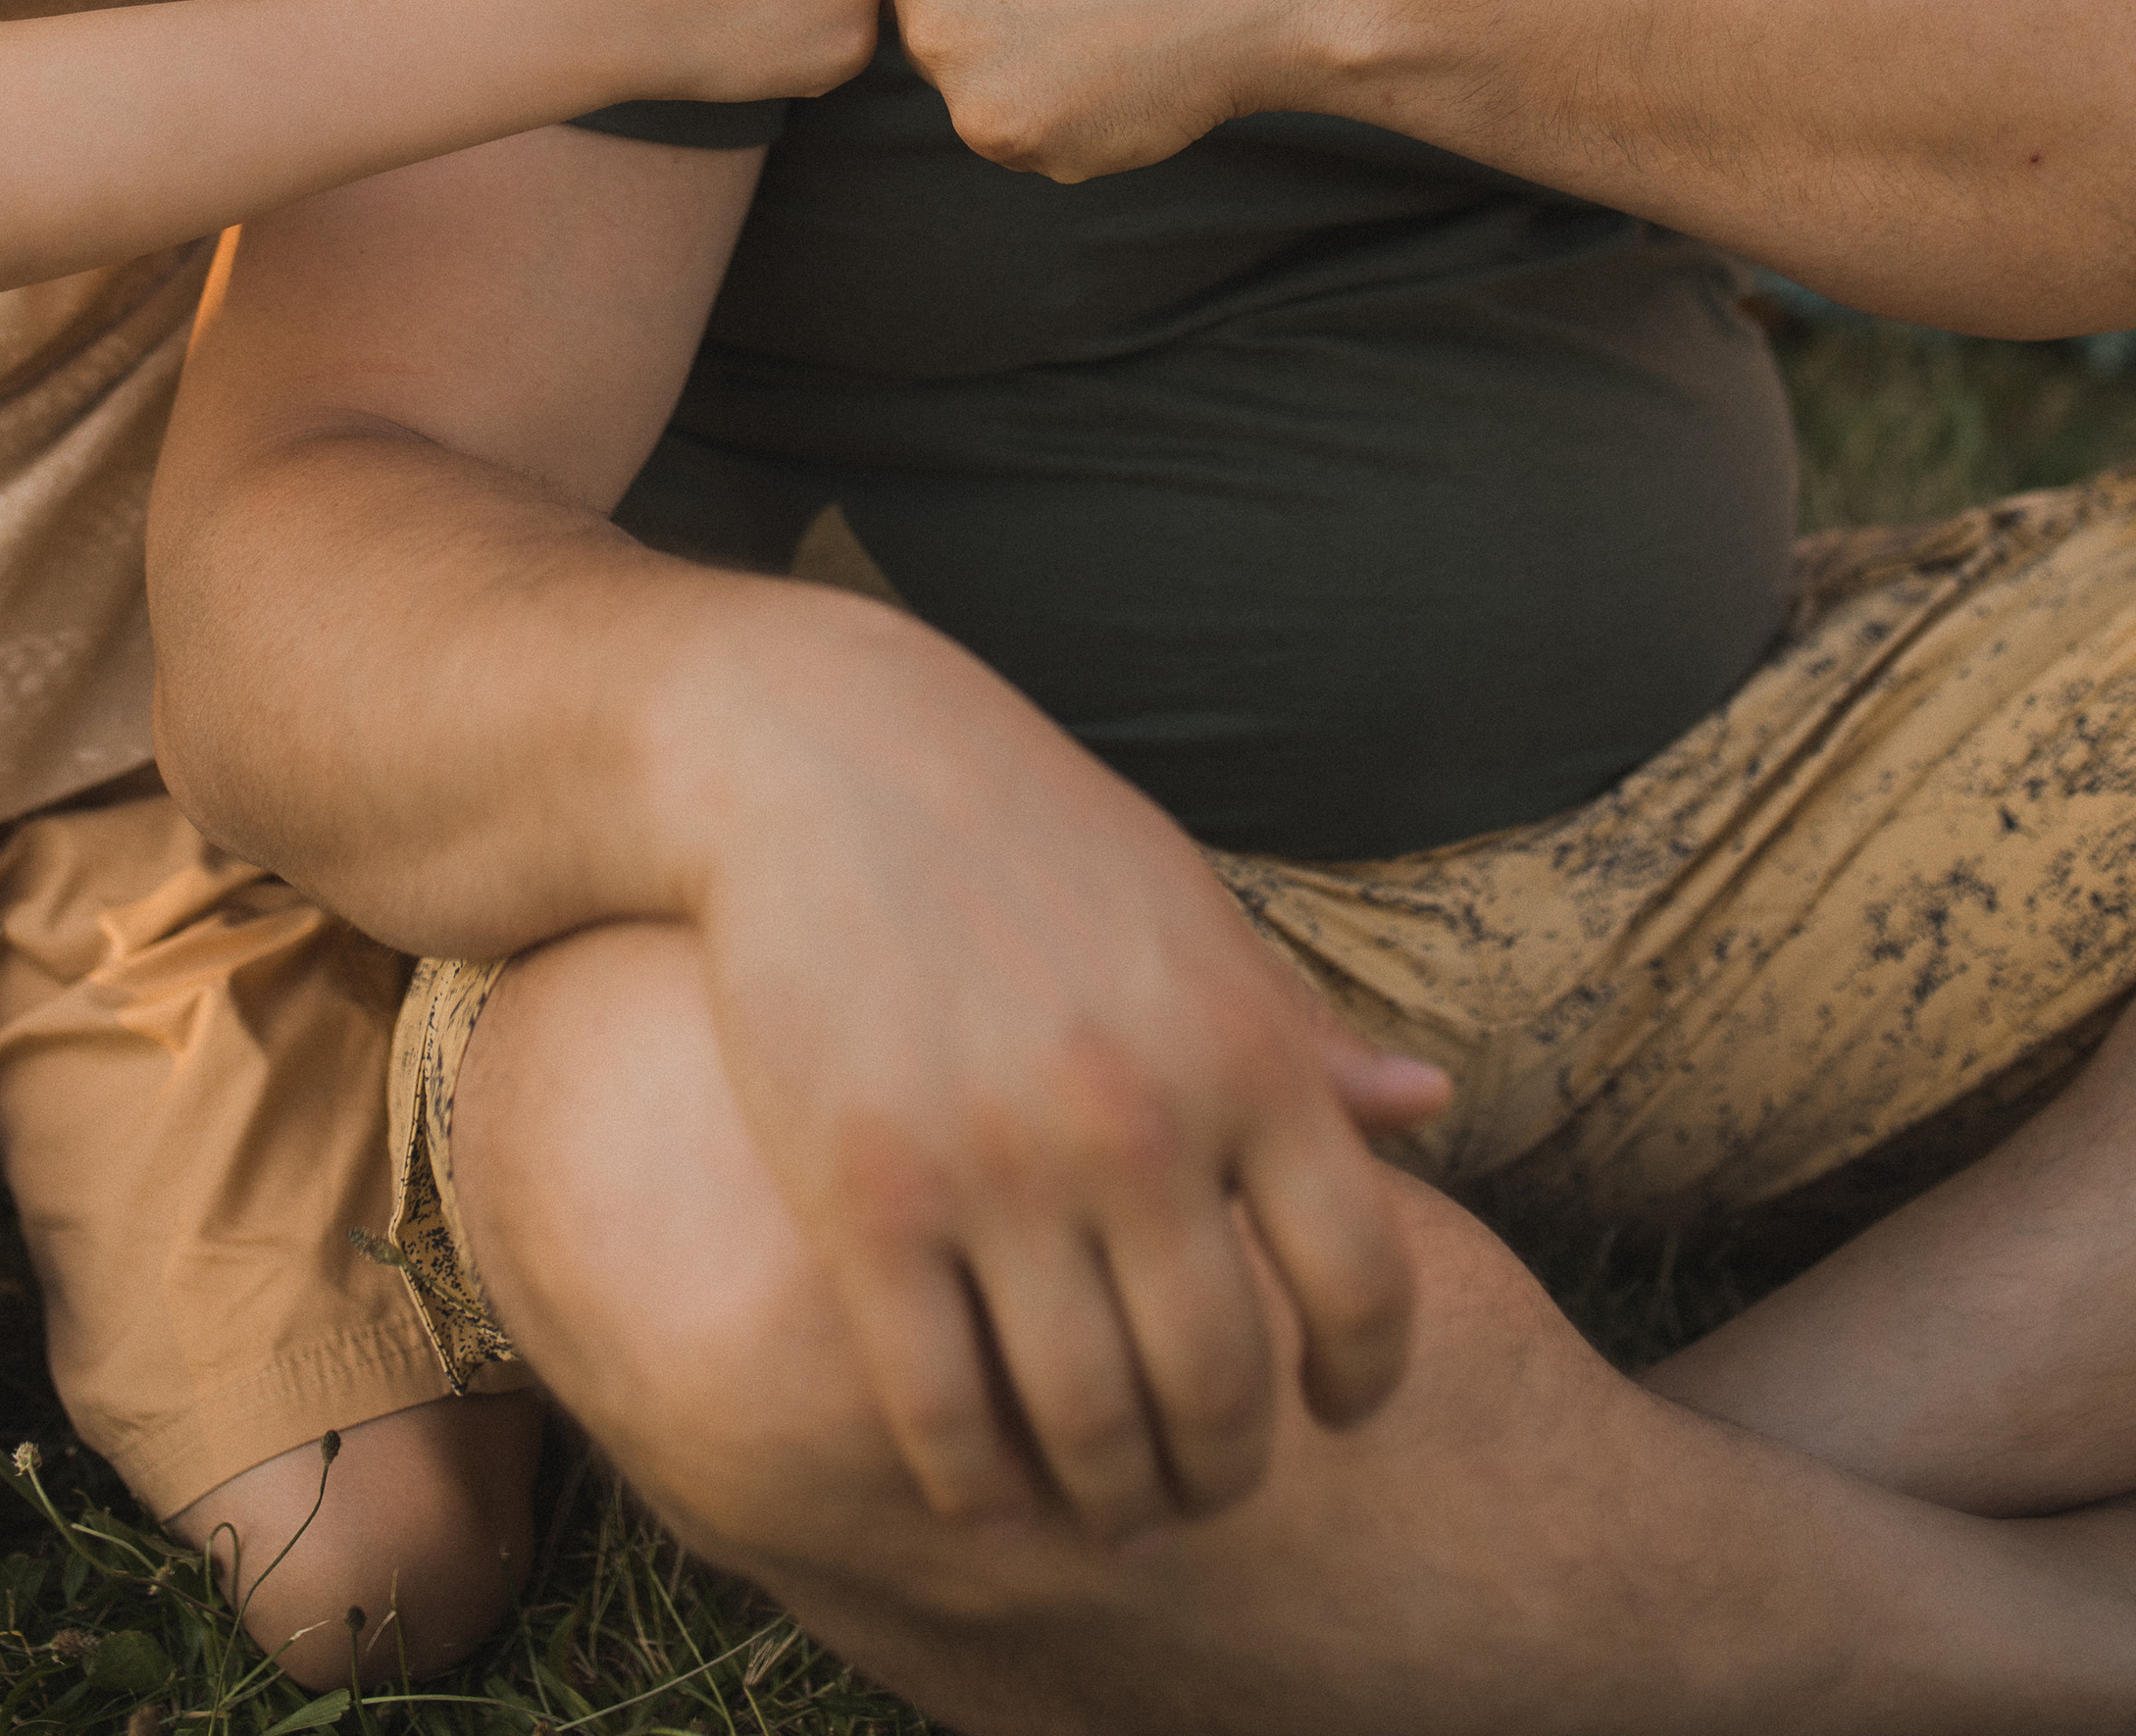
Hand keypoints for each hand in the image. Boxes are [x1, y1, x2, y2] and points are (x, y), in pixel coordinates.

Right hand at [691, 602, 1448, 1540]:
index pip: (1367, 1285)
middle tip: (1200, 1487)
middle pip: (1222, 1387)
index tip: (1332, 1413)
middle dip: (1221, 1472)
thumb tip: (1435, 1106)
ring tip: (1107, 1500)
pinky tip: (984, 1485)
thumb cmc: (1027, 832)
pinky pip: (940, 1407)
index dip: (1363, 1382)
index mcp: (1246, 1050)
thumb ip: (1300, 1032)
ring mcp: (1000, 1169)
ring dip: (1108, 1497)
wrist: (823, 757)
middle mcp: (1141, 1123)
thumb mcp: (1192, 910)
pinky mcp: (868, 1199)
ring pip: (1088, 1425)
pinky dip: (974, 1482)